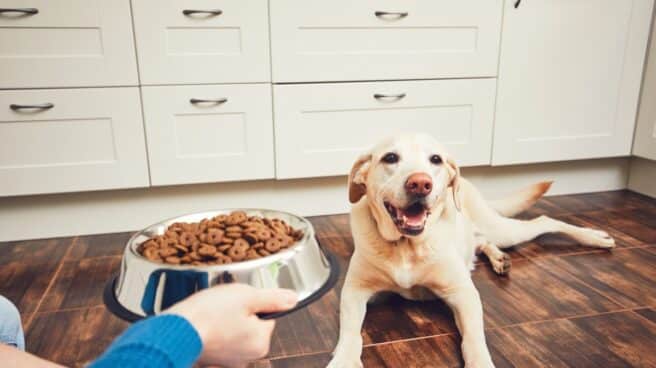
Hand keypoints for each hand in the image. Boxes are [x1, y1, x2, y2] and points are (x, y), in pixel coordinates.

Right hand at [165, 284, 296, 367]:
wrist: (175, 329)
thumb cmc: (208, 314)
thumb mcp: (247, 296)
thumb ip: (273, 298)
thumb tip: (292, 299)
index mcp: (261, 342)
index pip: (266, 316)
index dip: (252, 303)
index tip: (238, 301)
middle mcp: (247, 356)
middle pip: (251, 324)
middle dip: (239, 313)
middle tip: (223, 306)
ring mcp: (228, 360)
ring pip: (235, 330)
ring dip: (225, 321)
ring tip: (212, 314)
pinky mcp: (212, 358)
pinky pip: (220, 339)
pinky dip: (213, 331)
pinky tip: (205, 324)